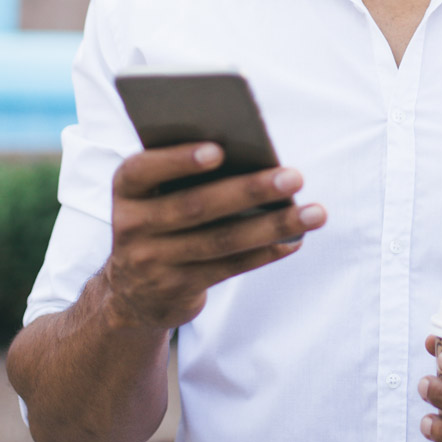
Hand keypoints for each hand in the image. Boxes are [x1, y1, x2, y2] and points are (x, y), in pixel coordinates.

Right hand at [103, 144, 324, 331]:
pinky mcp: (177, 289)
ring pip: (220, 241)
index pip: (143, 169)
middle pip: (196, 206)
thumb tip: (253, 157)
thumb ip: (186, 173)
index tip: (219, 149)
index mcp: (126, 189)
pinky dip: (265, 253)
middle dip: (249, 190)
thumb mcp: (156, 194)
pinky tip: (295, 240)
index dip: (179, 160)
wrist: (131, 292)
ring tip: (314, 212)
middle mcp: (132, 226)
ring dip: (272, 226)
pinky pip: (228, 268)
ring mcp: (152, 262)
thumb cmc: (160, 218)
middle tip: (294, 177)